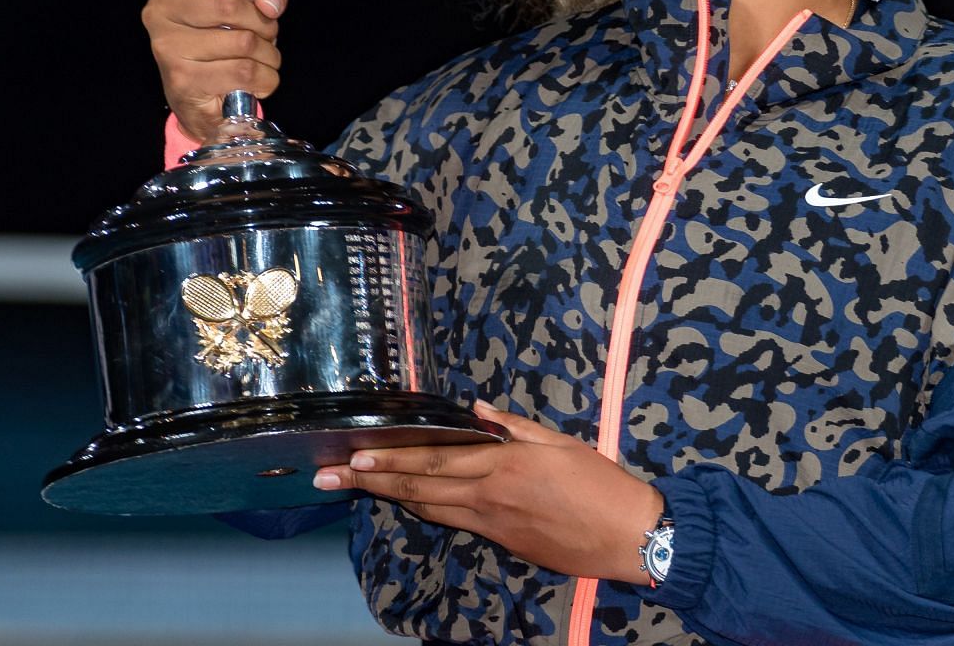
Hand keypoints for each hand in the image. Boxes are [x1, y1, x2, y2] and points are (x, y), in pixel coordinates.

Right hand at [140, 0, 288, 142]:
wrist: (198, 101)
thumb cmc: (220, 43)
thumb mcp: (245, 8)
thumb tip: (270, 2)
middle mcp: (159, 13)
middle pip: (228, 5)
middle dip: (264, 22)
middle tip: (266, 33)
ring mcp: (168, 48)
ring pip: (243, 42)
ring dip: (268, 53)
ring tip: (263, 58)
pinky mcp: (183, 81)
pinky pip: (244, 72)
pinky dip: (266, 78)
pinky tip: (258, 80)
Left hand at [314, 401, 663, 582]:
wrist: (626, 537)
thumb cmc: (601, 484)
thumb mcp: (561, 443)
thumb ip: (515, 427)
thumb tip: (478, 411)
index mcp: (502, 466)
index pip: (432, 460)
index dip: (389, 459)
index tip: (353, 455)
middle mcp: (486, 498)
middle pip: (417, 489)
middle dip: (369, 481)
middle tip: (327, 477)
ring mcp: (490, 524)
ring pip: (428, 509)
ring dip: (387, 497)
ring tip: (352, 488)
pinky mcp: (500, 541)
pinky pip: (451, 521)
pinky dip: (423, 509)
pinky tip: (405, 503)